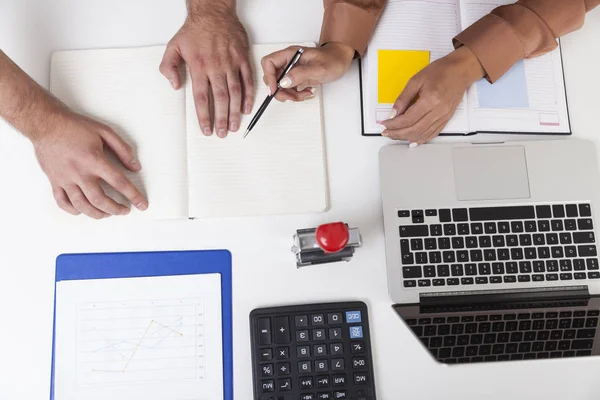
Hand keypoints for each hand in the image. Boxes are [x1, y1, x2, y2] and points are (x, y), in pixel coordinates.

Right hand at [34, 110, 147, 218]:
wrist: (46, 124)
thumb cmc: (75, 126)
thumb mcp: (105, 132)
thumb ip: (123, 149)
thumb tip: (135, 167)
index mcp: (95, 160)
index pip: (119, 183)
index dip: (133, 196)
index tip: (142, 205)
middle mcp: (79, 173)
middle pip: (100, 200)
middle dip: (116, 209)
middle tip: (124, 210)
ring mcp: (65, 179)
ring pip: (82, 206)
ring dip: (97, 214)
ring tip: (107, 213)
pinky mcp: (54, 181)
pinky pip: (62, 202)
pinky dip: (74, 210)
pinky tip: (83, 210)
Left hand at [160, 11, 253, 137]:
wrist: (213, 12)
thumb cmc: (195, 30)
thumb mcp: (173, 46)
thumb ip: (168, 67)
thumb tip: (174, 85)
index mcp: (199, 66)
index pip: (202, 97)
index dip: (204, 116)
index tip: (206, 129)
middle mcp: (216, 67)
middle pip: (220, 99)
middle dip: (222, 119)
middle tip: (223, 133)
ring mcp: (231, 63)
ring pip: (235, 92)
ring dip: (235, 111)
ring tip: (235, 126)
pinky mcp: (242, 58)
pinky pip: (247, 80)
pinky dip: (248, 95)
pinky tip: (246, 107)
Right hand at [261, 43, 354, 101]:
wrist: (340, 60)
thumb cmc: (332, 60)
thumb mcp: (318, 68)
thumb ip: (300, 74)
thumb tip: (284, 82)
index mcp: (290, 54)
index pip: (269, 63)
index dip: (269, 77)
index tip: (276, 89)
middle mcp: (288, 61)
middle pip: (272, 77)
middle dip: (279, 90)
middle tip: (291, 97)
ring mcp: (291, 70)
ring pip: (280, 86)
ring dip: (288, 95)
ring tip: (303, 95)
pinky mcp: (296, 77)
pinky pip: (289, 89)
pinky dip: (295, 95)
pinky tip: (306, 93)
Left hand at [381, 46, 484, 143]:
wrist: (461, 71)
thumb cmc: (440, 71)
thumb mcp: (416, 80)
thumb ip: (403, 98)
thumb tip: (392, 114)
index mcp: (430, 100)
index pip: (408, 118)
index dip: (394, 124)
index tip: (383, 124)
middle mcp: (438, 111)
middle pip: (414, 129)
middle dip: (397, 133)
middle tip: (386, 132)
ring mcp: (444, 117)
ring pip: (422, 134)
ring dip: (406, 137)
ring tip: (394, 136)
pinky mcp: (446, 119)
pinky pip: (432, 133)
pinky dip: (420, 139)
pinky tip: (411, 140)